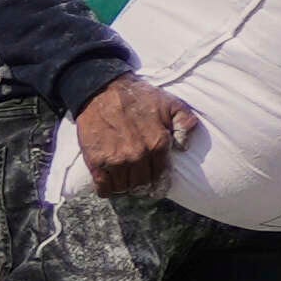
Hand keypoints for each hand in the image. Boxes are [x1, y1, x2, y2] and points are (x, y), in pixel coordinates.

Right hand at [70, 78, 188, 194]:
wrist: (103, 91)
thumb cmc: (138, 96)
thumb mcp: (171, 103)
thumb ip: (185, 122)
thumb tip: (185, 146)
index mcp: (158, 143)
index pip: (162, 175)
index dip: (160, 183)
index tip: (157, 187)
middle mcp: (138, 155)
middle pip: (143, 184)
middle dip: (143, 185)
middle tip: (140, 182)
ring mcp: (116, 160)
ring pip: (124, 188)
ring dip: (126, 187)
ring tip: (126, 180)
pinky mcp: (96, 162)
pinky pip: (104, 188)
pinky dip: (108, 190)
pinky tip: (110, 184)